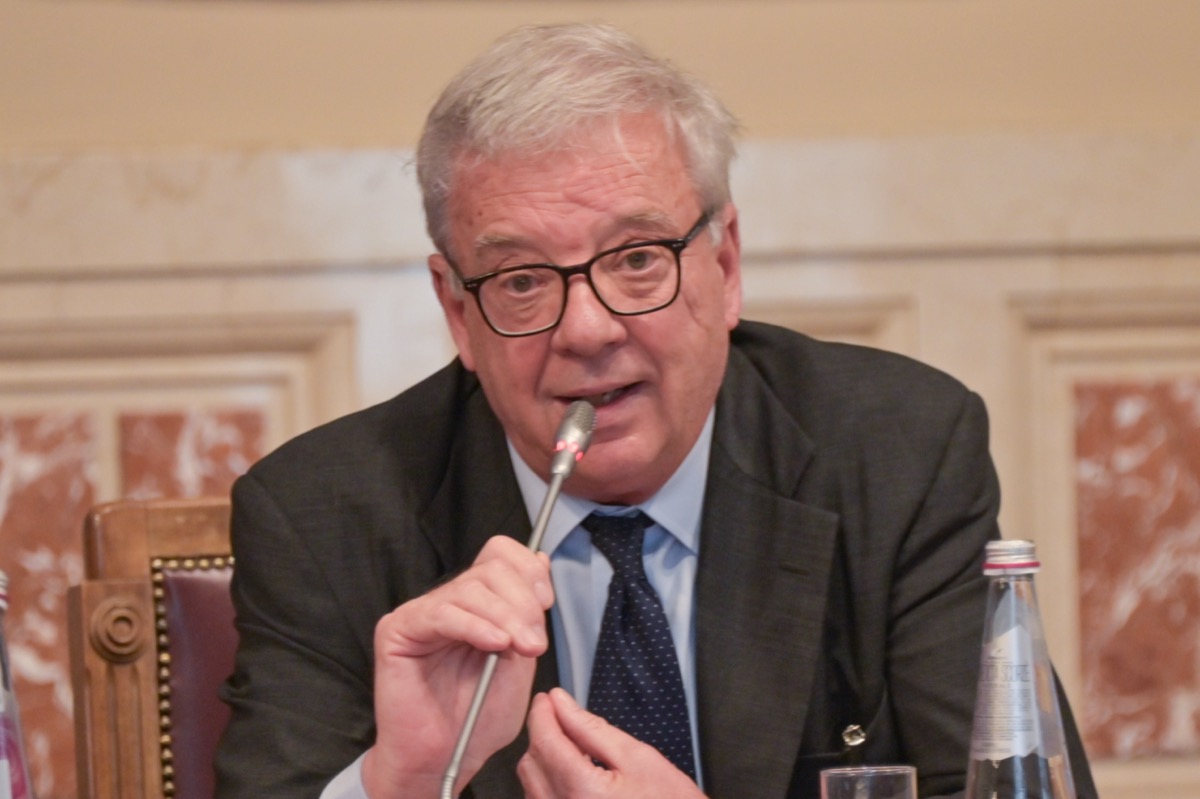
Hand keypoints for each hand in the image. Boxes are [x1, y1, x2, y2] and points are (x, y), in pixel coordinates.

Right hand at [362, 535, 554, 798]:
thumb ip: (528, 615)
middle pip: (491, 568)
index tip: (545, 604)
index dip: (528, 572)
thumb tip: (539, 562)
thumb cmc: (478, 718)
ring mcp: (422, 612)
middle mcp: (449, 601)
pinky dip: (475, 626)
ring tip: (519, 648)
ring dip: (506, 618)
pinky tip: (494, 644)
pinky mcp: (397, 629)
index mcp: (478, 603)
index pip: (500, 553)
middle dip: (523, 603)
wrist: (444, 759)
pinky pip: (442, 613)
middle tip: (533, 642)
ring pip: (471, 588)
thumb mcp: (520, 660)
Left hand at [519, 688, 706, 798]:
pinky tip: (576, 778)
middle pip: (530, 763)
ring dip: (546, 762)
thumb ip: (591, 727)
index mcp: (582, 791)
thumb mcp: (636, 756)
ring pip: (531, 785)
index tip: (547, 699)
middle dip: (544, 736)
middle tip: (565, 720)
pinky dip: (550, 786)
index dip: (542, 713)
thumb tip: (560, 702)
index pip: (544, 741)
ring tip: (578, 754)